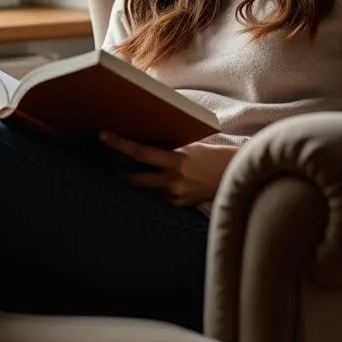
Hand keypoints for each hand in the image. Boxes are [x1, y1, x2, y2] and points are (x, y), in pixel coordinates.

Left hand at [98, 131, 240, 206]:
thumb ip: (170, 150)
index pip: (141, 153)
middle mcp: (175, 180)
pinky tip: (171, 183)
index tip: (103, 136)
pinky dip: (161, 190)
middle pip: (137, 179)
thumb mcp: (191, 147)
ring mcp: (177, 196)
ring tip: (147, 173)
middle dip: (122, 174)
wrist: (237, 175)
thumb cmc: (215, 156)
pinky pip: (162, 197)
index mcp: (178, 160)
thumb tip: (147, 147)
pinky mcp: (181, 206)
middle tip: (113, 167)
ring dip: (144, 182)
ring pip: (149, 190)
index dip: (120, 144)